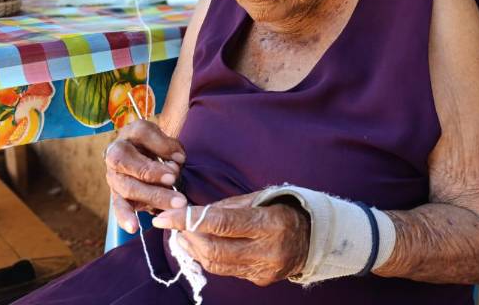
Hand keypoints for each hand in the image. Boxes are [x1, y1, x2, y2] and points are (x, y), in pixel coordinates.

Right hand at [104, 119, 186, 233]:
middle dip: (154, 173)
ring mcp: (114, 174)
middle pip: (131, 162)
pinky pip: (118, 205)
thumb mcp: (167, 141)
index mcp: (132, 133)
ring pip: (128, 186)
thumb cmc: (159, 148)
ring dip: (152, 196)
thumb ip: (171, 148)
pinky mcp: (116, 194)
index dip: (162, 145)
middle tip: (175, 180)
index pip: (142, 133)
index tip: (181, 158)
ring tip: (175, 204)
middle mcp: (117, 152)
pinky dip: (125, 217)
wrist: (144, 158)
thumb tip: (177, 160)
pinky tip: (134, 227)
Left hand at [152, 192, 310, 286]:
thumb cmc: (282, 210)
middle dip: (187, 236)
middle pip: (215, 249)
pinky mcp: (260, 280)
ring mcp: (264, 269)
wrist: (313, 238)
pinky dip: (209, 257)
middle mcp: (267, 250)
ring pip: (217, 264)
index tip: (165, 217)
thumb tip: (194, 211)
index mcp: (269, 222)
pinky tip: (202, 245)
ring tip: (183, 233)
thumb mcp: (259, 198)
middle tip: (173, 223)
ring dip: (194, 248)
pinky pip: (226, 270)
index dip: (189, 220)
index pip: (221, 223)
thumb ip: (227, 206)